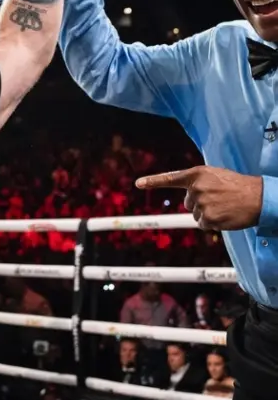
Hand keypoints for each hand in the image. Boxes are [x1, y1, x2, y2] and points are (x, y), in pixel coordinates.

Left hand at [135, 166, 262, 230]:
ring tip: (225, 207)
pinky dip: (213, 224)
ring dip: (208, 214)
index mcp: (197, 174)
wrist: (260, 197)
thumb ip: (198, 182)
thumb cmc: (239, 186)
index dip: (152, 181)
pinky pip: (204, 225)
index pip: (170, 178)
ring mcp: (201, 203)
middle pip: (188, 203)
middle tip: (219, 199)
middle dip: (200, 204)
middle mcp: (195, 188)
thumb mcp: (216, 176)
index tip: (138, 184)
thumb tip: (189, 197)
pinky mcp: (208, 218)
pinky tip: (225, 216)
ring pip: (196, 215)